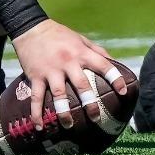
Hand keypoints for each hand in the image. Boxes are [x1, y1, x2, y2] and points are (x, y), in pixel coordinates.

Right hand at [10, 19, 128, 129]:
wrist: (31, 28)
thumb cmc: (59, 35)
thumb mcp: (80, 38)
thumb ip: (97, 51)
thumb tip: (114, 62)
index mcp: (81, 53)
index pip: (102, 65)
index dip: (115, 78)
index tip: (123, 92)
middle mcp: (67, 62)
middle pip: (81, 85)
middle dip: (90, 103)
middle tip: (96, 117)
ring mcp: (51, 70)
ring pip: (59, 94)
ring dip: (64, 112)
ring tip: (69, 125)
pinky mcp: (36, 76)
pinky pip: (36, 97)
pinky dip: (36, 113)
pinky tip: (39, 126)